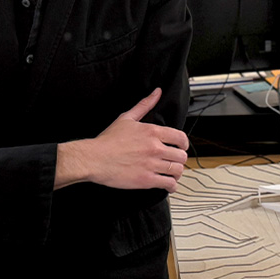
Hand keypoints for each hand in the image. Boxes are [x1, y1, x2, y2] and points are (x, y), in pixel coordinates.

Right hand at [64, 88, 188, 192]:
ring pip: (177, 170)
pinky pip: (168, 184)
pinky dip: (171, 185)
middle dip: (179, 159)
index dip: (184, 144)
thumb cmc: (108, 140)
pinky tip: (168, 184)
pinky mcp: (146, 180)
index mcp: (152, 132)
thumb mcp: (127, 118)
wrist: (95, 158)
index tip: (181, 147)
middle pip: (181, 156)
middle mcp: (155, 148)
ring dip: (177, 173)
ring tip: (172, 173)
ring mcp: (151, 165)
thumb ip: (144, 105)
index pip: (181, 138)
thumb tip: (156, 93)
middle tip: (174, 161)